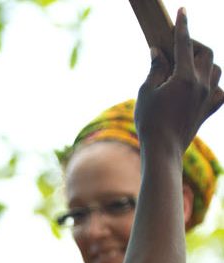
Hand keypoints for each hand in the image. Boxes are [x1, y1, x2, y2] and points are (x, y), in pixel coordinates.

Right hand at [135, 9, 223, 156]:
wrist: (163, 150)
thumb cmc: (150, 122)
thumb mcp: (146, 92)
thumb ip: (155, 69)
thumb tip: (158, 51)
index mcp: (185, 77)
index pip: (184, 44)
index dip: (183, 26)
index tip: (183, 11)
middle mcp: (203, 84)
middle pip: (206, 52)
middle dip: (193, 44)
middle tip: (178, 47)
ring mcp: (209, 97)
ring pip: (216, 68)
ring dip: (204, 62)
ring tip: (188, 66)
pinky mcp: (210, 109)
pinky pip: (221, 90)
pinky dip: (214, 84)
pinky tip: (203, 87)